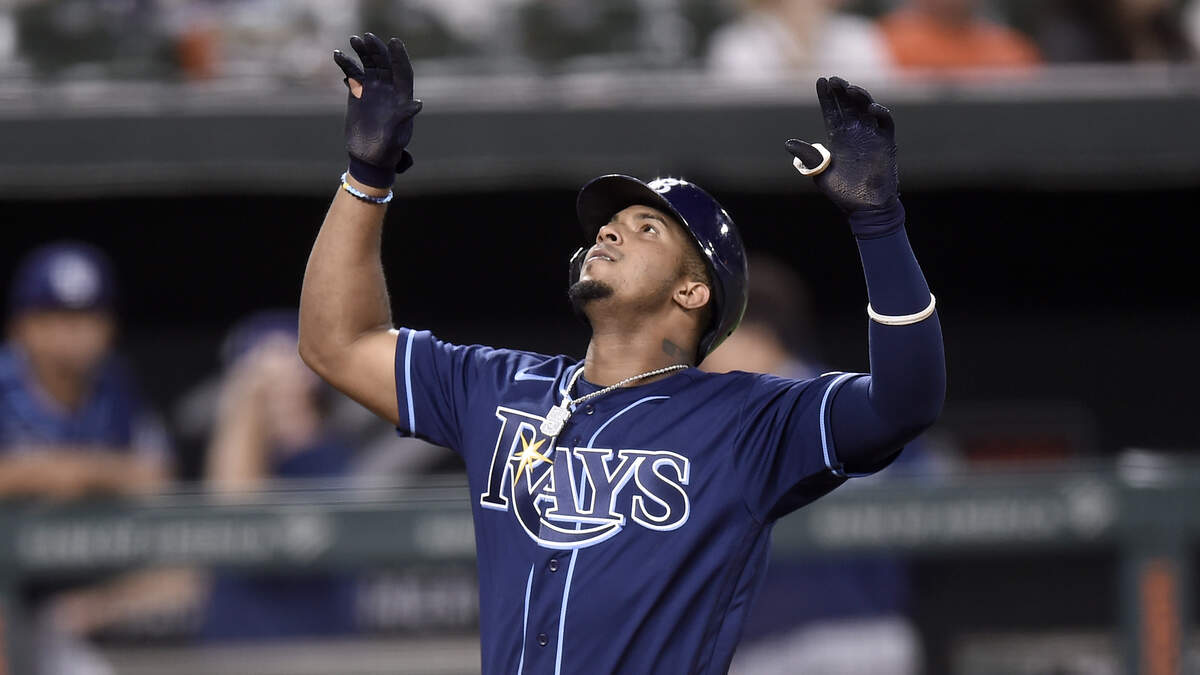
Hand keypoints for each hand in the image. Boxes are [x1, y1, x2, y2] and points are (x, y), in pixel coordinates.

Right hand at [333, 33, 422, 186]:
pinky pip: (353, 74)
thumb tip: (417, 104)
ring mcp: (373, 90)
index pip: (403, 71)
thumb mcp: (397, 135)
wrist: (369, 158)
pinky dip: (346, 65)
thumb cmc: (388, 150)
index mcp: (402, 97)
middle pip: (385, 63)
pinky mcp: (358, 93)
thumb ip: (404, 118)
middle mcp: (389, 90)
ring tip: (352, 40)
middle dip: (377, 49)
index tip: (394, 41)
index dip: (399, 56)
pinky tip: (338, 56)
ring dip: (362, 52)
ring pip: (369, 65)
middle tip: (366, 37)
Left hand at [786, 77, 897, 214]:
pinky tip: (870, 108)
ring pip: (866, 108)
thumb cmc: (843, 192)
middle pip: (848, 105)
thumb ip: (808, 157)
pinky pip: (885, 123)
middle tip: (834, 79)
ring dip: (859, 97)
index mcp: (838, 138)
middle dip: (841, 91)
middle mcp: (855, 133)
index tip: (820, 81)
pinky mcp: (886, 142)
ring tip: (849, 89)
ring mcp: (871, 136)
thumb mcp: (820, 173)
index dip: (826, 97)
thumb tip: (788, 143)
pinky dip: (880, 113)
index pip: (832, 111)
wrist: (865, 208)